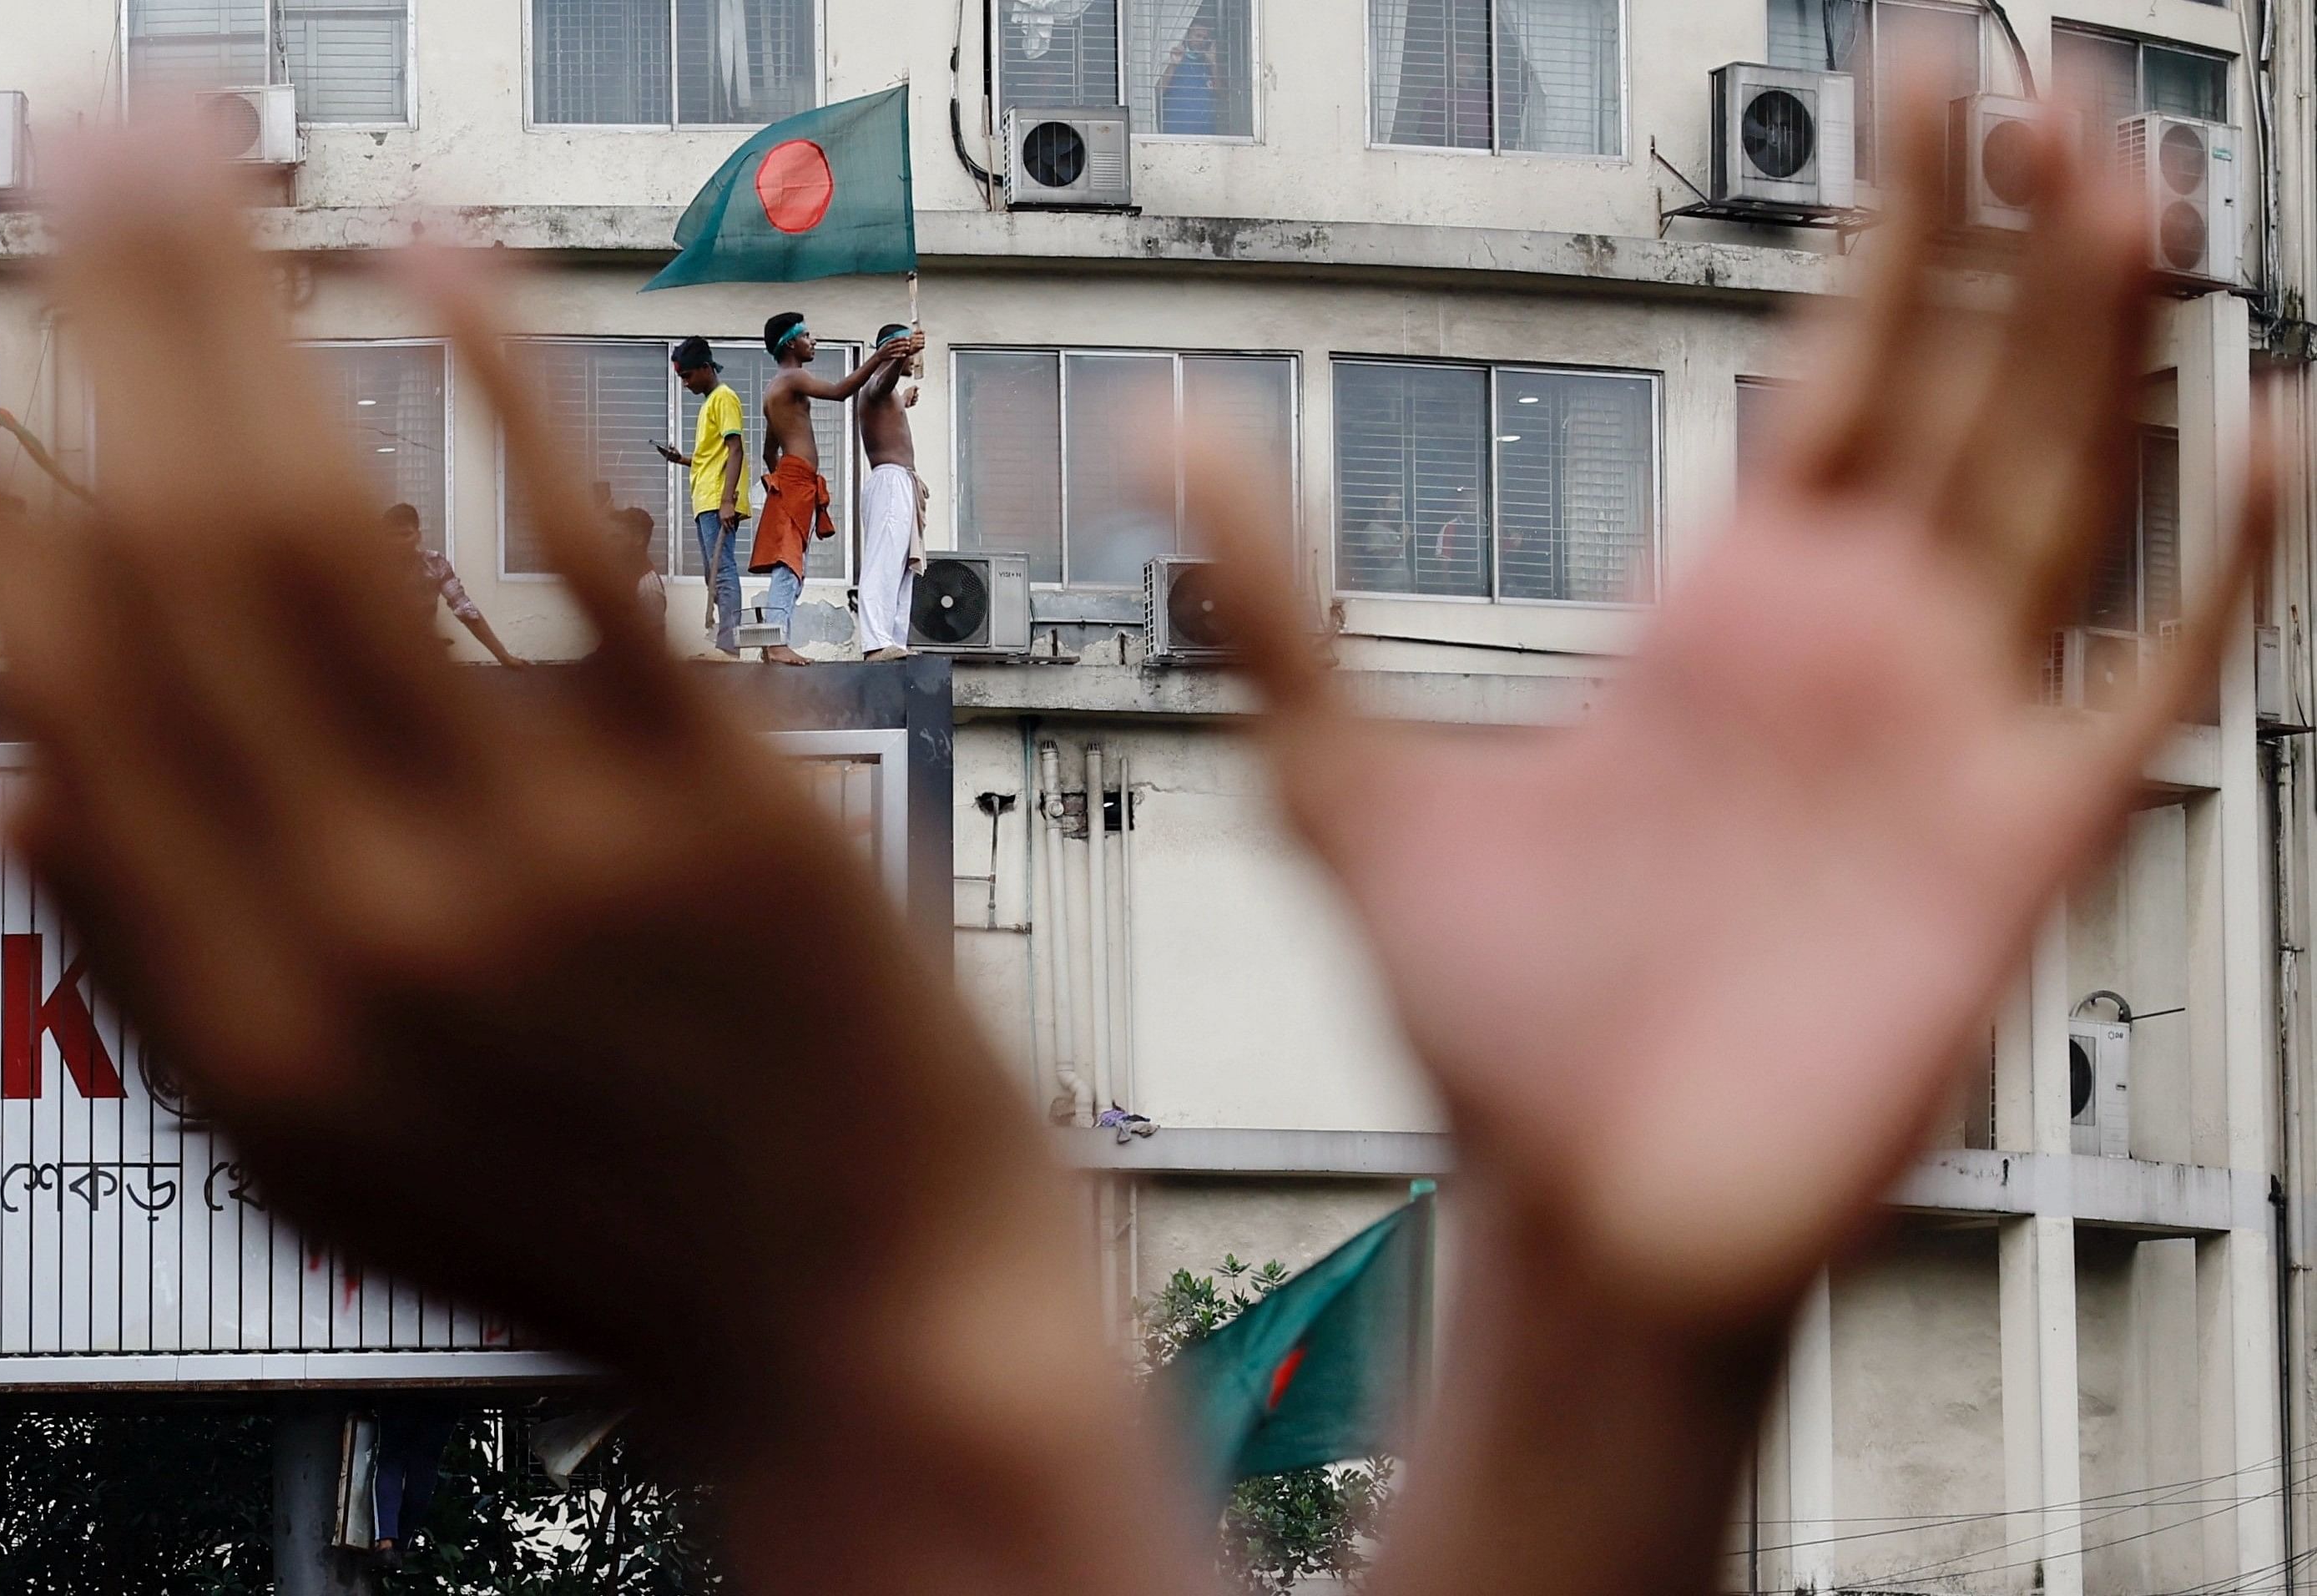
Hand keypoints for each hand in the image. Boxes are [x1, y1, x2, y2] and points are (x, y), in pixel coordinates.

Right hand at [0, 121, 1208, 1595]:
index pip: (62, 698)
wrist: (872, 1319)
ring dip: (246, 307)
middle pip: (186, 562)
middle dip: (108, 327)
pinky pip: (579, 551)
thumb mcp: (323, 1174)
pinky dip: (496, 380)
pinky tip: (430, 245)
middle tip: (72, 154)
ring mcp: (552, 855)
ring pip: (337, 527)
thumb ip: (152, 973)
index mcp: (249, 1023)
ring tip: (191, 146)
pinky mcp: (726, 800)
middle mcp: (375, 928)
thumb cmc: (609, 1240)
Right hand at [882, 333, 924, 364]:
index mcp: (888, 342)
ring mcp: (889, 351)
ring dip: (903, 348)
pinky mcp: (889, 356)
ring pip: (897, 349)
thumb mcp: (886, 343)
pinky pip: (896, 356)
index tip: (907, 338)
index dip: (902, 338)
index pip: (896, 339)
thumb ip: (893, 341)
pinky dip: (900, 355)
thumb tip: (900, 337)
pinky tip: (905, 355)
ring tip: (908, 348)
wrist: (878, 356)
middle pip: (897, 344)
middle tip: (909, 342)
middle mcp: (888, 346)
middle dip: (903, 343)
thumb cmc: (884, 349)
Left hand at [1198, 102, 2268, 1329]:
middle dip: (2017, 231)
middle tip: (2061, 69)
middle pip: (1970, 386)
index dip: (1885, 223)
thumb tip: (1168, 440)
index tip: (1918, 79)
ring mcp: (1947, 729)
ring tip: (2141, 169)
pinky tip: (2268, 425)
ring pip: (2065, 483)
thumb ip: (1273, 603)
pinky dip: (2223, 560)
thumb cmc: (1486, 1022)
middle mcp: (1852, 644)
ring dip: (2109, 335)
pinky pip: (2153, 675)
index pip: (1836, 364)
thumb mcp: (1348, 776)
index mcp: (1724, 610)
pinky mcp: (2019, 840)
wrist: (1580, 1205)